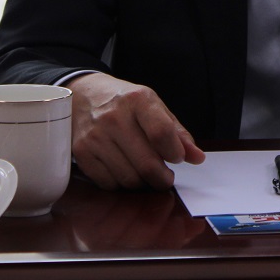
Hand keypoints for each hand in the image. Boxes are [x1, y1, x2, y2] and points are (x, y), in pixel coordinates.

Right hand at [66, 73, 205, 189]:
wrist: (84, 95)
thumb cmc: (124, 103)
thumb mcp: (153, 106)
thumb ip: (177, 132)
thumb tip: (197, 158)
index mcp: (137, 100)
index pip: (162, 134)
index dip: (175, 153)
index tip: (177, 158)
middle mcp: (114, 117)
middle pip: (147, 163)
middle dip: (163, 178)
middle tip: (165, 177)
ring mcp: (95, 136)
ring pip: (129, 178)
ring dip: (143, 183)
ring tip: (145, 173)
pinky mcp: (81, 152)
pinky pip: (109, 183)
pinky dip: (122, 185)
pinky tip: (125, 171)